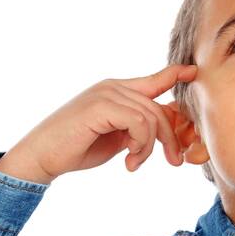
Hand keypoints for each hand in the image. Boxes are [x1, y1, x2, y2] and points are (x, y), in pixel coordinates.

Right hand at [0, 63, 197, 183]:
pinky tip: (129, 161)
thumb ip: (137, 127)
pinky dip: (141, 146)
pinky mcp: (101, 106)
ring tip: (134, 163)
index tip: (193, 72)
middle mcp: (112, 87)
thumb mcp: (116, 136)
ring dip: (149, 148)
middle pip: (159, 108)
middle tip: (174, 161)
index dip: (174, 75)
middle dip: (170, 137)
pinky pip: (140, 123)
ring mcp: (106, 94)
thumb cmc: (76, 148)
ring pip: (151, 118)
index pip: (153, 79)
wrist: (42, 156)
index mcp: (116, 91)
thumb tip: (163, 128)